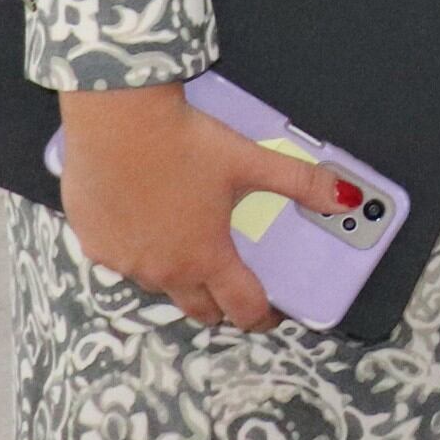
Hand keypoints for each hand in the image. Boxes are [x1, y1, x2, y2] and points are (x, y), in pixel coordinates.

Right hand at [56, 83, 352, 331]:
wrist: (117, 121)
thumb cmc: (183, 143)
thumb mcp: (251, 161)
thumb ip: (301, 183)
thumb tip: (346, 196)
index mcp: (206, 257)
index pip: (242, 307)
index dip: (262, 317)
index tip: (271, 317)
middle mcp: (164, 271)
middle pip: (197, 309)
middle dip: (220, 306)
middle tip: (233, 292)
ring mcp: (124, 262)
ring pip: (157, 287)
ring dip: (177, 280)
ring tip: (191, 255)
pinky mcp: (93, 243)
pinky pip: (120, 263)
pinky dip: (137, 255)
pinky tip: (145, 230)